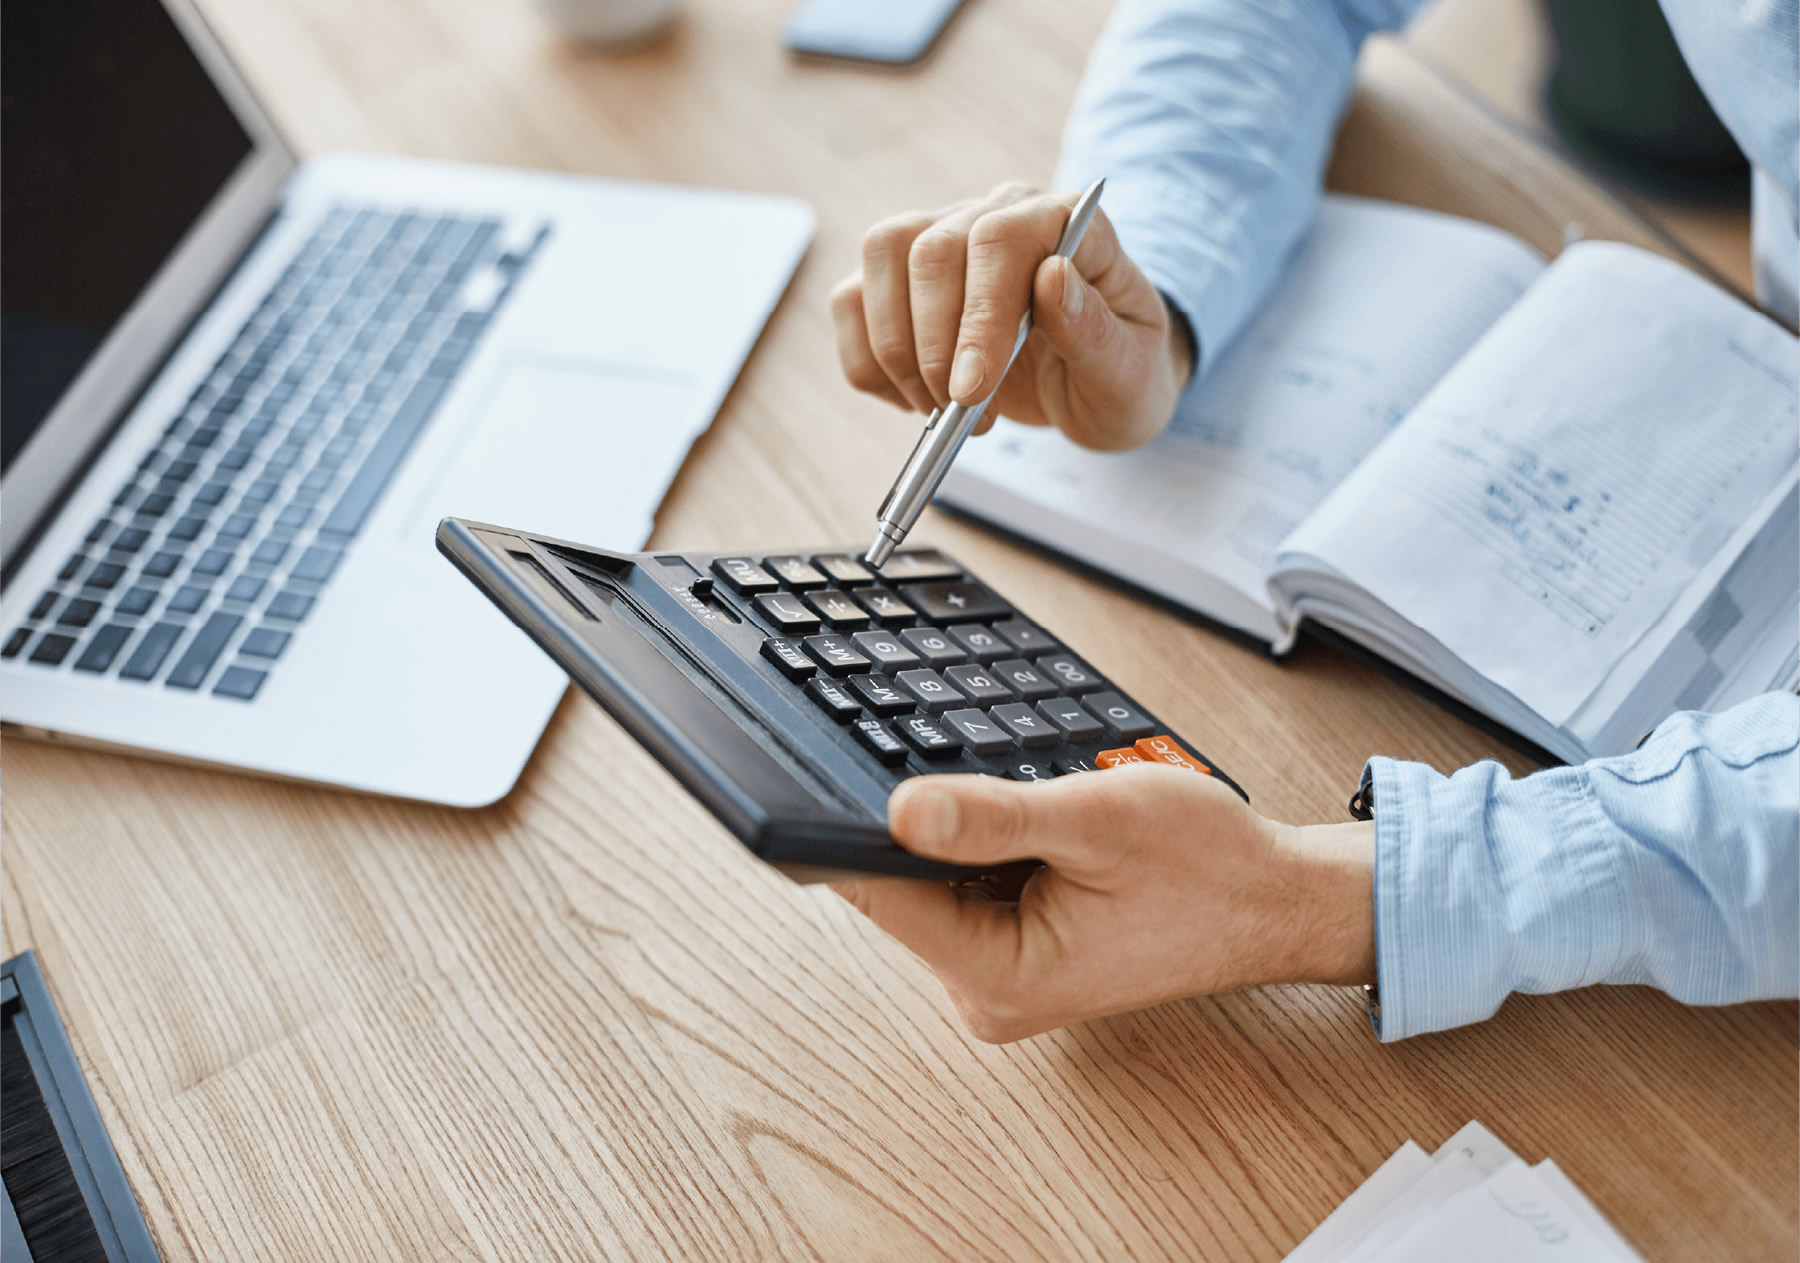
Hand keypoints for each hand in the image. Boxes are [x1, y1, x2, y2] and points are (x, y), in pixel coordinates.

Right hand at [830, 183, 1192, 451]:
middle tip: (961, 414)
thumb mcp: (1130, 372)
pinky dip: (868, 363)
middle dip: (933, 345)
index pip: (999, 238)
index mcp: (1065, 222)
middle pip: (930, 248)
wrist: (1099, 385)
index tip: (972, 388)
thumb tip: (1052, 277)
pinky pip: (851, 301)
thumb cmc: (1122, 374)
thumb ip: (1096, 329)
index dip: (977, 314)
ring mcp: (944, 238)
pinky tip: (915, 400)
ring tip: (942, 412)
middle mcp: (998, 214)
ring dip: (896, 350)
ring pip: (881, 257)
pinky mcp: (903, 281)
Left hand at [833, 766, 1374, 1042]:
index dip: (850, 827)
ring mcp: (1000, 974)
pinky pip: (969, 885)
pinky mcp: (1015, 950)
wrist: (1274, 899)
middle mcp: (988, 990)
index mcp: (998, 976)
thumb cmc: (1208, 868)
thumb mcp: (1096, 820)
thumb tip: (898, 811)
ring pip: (936, 880)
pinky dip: (990, 845)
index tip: (827, 768)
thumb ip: (993, 816)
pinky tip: (1040, 828)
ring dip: (968, 832)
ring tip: (1040, 811)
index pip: (883, 896)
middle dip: (928, 824)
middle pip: (902, 887)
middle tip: (992, 782)